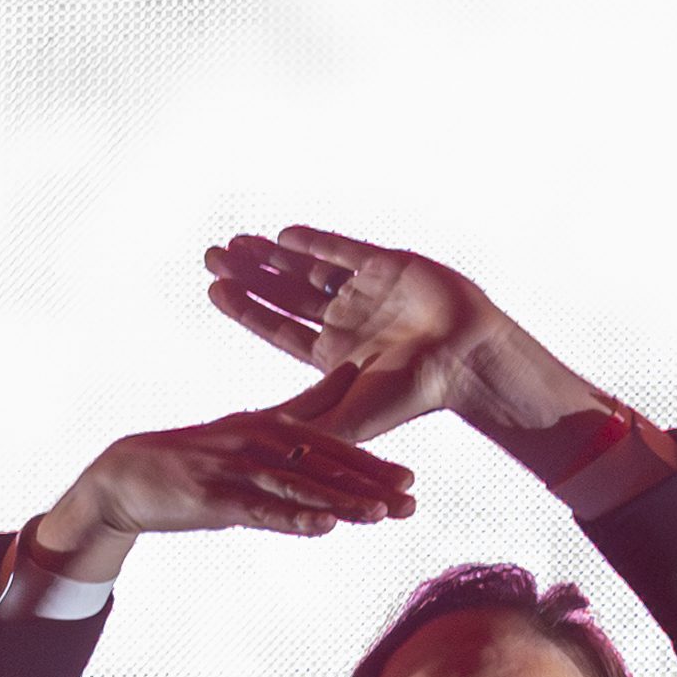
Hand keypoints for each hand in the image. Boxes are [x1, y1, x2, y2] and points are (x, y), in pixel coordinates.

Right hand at [21, 400, 421, 579]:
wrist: (130, 474)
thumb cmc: (199, 453)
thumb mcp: (254, 424)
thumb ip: (308, 405)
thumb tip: (354, 372)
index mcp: (271, 424)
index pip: (331, 447)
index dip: (371, 465)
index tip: (410, 480)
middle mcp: (258, 441)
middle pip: (323, 466)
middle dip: (369, 484)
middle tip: (411, 500)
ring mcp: (236, 469)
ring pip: (299, 487)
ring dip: (341, 501)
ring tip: (380, 515)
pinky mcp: (215, 498)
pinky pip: (260, 509)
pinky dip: (292, 518)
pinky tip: (323, 527)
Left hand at [203, 223, 616, 456]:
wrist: (465, 359)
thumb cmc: (412, 393)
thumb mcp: (349, 417)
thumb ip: (305, 427)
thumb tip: (257, 440)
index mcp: (334, 355)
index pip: (279, 329)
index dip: (246, 309)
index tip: (213, 291)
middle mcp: (347, 321)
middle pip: (285, 293)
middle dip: (248, 274)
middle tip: (211, 256)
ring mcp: (367, 292)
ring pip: (308, 269)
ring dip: (272, 256)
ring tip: (236, 241)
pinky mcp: (389, 265)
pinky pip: (345, 250)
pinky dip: (316, 242)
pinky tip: (285, 236)